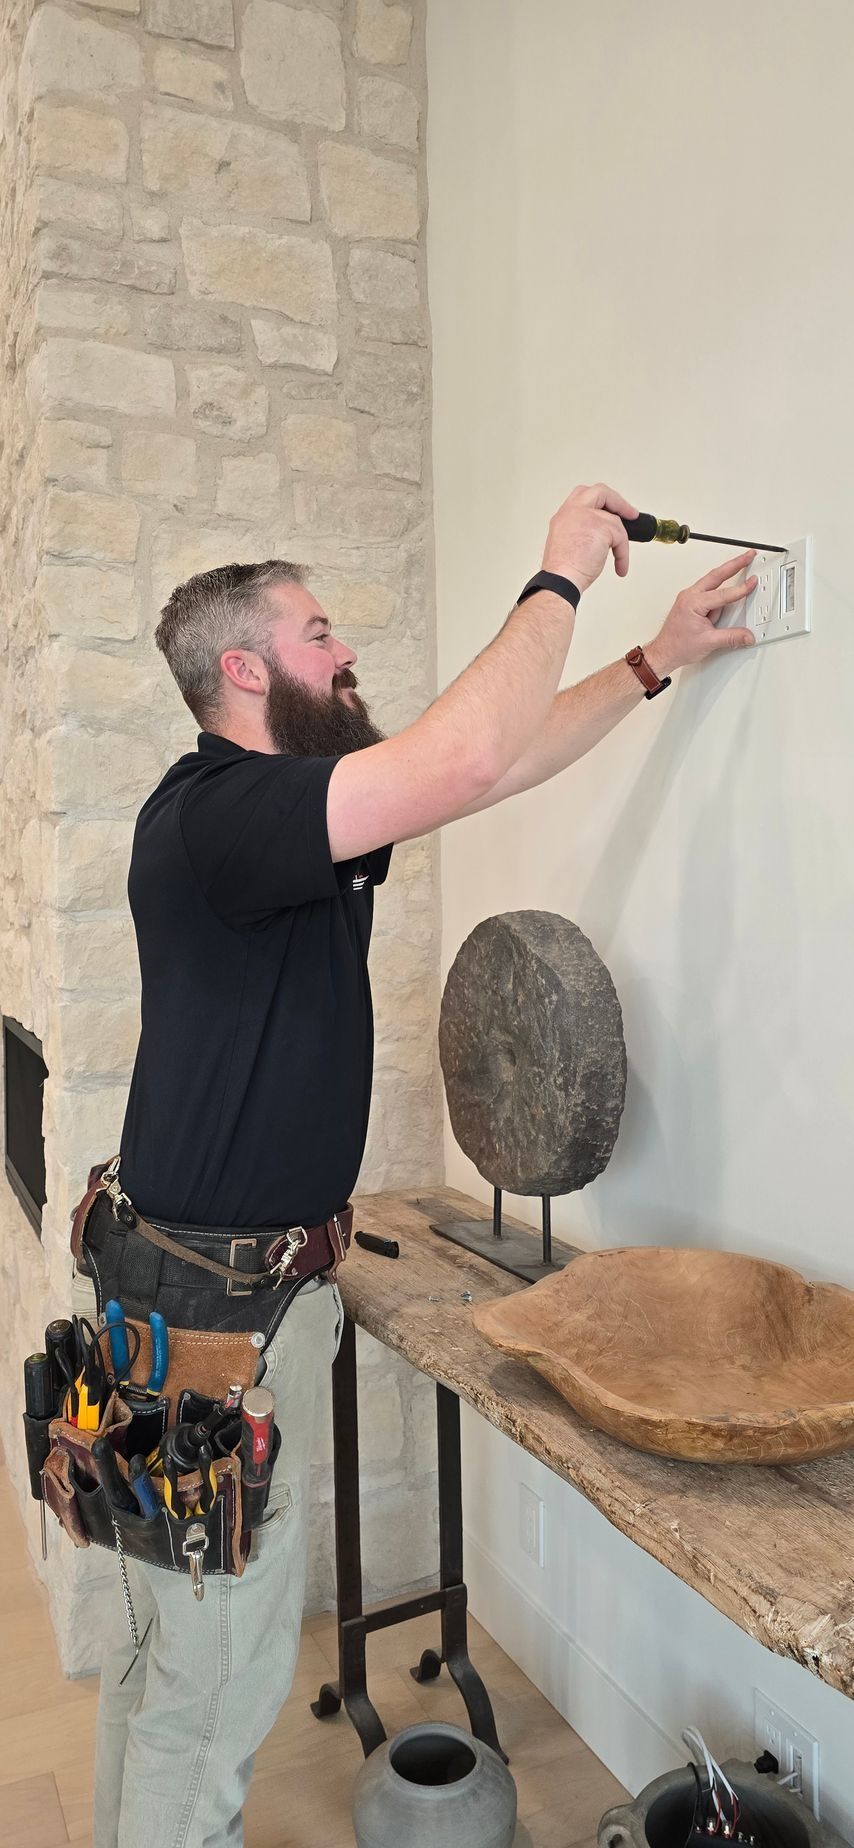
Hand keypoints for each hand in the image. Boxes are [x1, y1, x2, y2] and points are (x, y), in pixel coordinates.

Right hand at [542, 482, 638, 594]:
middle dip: (618, 502)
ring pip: (614, 520)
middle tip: (631, 514)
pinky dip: (623, 553)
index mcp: (564, 516)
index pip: (583, 496)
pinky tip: (619, 566)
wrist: (561, 580)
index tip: (612, 512)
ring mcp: (585, 515)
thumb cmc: (563, 571)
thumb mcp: (569, 543)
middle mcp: (572, 511)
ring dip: (621, 541)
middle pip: (599, 491)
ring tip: (620, 558)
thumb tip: (602, 536)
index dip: (601, 501)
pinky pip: (620, 536)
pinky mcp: (599, 525)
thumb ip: (582, 531)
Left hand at [646, 551, 757, 676]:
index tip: (752, 583)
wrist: (664, 652)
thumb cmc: (678, 646)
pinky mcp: (691, 602)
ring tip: (742, 564)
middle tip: (749, 556)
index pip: (722, 594)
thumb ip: (731, 637)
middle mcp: (690, 596)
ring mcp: (689, 597)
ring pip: (712, 580)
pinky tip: (728, 589)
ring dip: (727, 572)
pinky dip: (719, 586)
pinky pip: (708, 590)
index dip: (740, 589)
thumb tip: (747, 635)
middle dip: (735, 564)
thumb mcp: (708, 642)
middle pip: (717, 575)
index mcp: (693, 603)